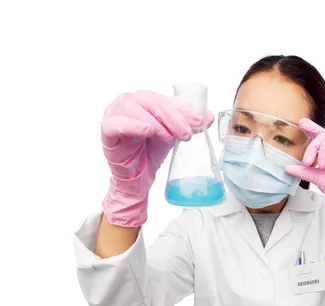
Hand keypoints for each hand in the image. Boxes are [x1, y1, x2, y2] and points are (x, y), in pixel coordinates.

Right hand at [101, 90, 213, 226]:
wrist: (137, 178)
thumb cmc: (150, 153)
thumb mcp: (173, 136)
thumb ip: (188, 124)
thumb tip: (208, 116)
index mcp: (144, 101)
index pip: (164, 99)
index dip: (183, 108)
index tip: (199, 120)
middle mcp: (129, 103)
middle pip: (151, 100)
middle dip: (172, 116)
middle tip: (186, 132)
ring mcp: (115, 115)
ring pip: (134, 108)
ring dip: (156, 121)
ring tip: (169, 137)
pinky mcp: (107, 131)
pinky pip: (116, 124)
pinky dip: (132, 124)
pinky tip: (147, 130)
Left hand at [285, 118, 324, 238]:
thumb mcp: (314, 176)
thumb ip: (302, 170)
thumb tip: (287, 168)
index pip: (319, 135)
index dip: (311, 127)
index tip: (301, 122)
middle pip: (322, 135)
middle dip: (313, 147)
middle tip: (308, 162)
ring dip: (323, 149)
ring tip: (323, 165)